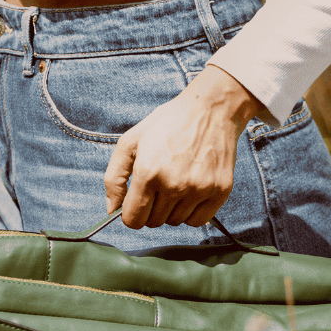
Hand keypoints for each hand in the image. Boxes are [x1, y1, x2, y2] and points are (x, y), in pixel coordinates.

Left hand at [103, 65, 264, 228]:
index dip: (131, 213)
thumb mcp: (130, 141)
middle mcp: (173, 184)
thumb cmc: (168, 123)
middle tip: (159, 185)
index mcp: (148, 172)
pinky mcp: (219, 191)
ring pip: (175, 222)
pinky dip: (192, 212)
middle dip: (151, 209)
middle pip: (154, 222)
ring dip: (172, 210)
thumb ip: (114, 178)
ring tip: (176, 183)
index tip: (137, 202)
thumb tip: (111, 210)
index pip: (133, 220)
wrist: (211, 108)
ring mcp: (198, 189)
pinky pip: (198, 221)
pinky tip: (191, 192)